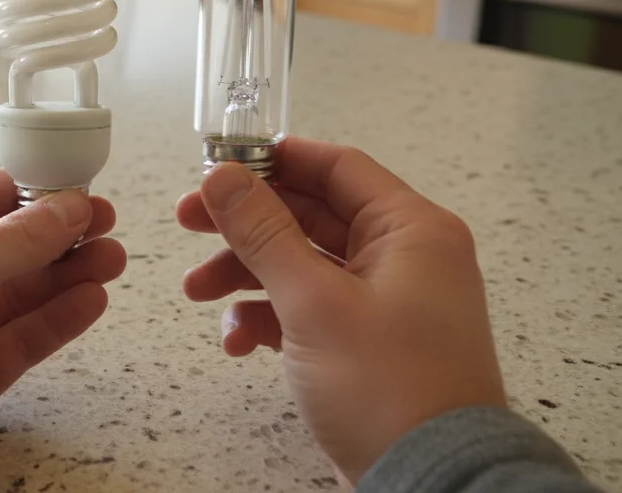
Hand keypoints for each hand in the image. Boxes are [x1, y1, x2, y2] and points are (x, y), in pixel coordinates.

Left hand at [0, 170, 124, 492]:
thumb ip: (10, 240)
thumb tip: (59, 211)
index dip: (24, 189)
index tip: (71, 184)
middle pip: (0, 247)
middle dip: (54, 234)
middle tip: (101, 222)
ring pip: (17, 295)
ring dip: (65, 275)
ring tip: (110, 258)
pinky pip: (21, 341)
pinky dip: (57, 320)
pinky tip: (88, 300)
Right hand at [176, 138, 506, 481]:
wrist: (433, 481)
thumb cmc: (387, 386)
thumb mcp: (313, 301)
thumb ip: (263, 233)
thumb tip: (223, 176)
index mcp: (410, 230)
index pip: (336, 168)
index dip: (274, 161)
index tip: (218, 166)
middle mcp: (405, 257)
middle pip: (311, 216)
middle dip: (246, 224)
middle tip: (188, 222)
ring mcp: (388, 302)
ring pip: (303, 265)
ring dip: (247, 274)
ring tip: (197, 292)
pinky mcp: (369, 344)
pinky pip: (311, 311)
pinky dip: (270, 318)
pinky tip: (240, 341)